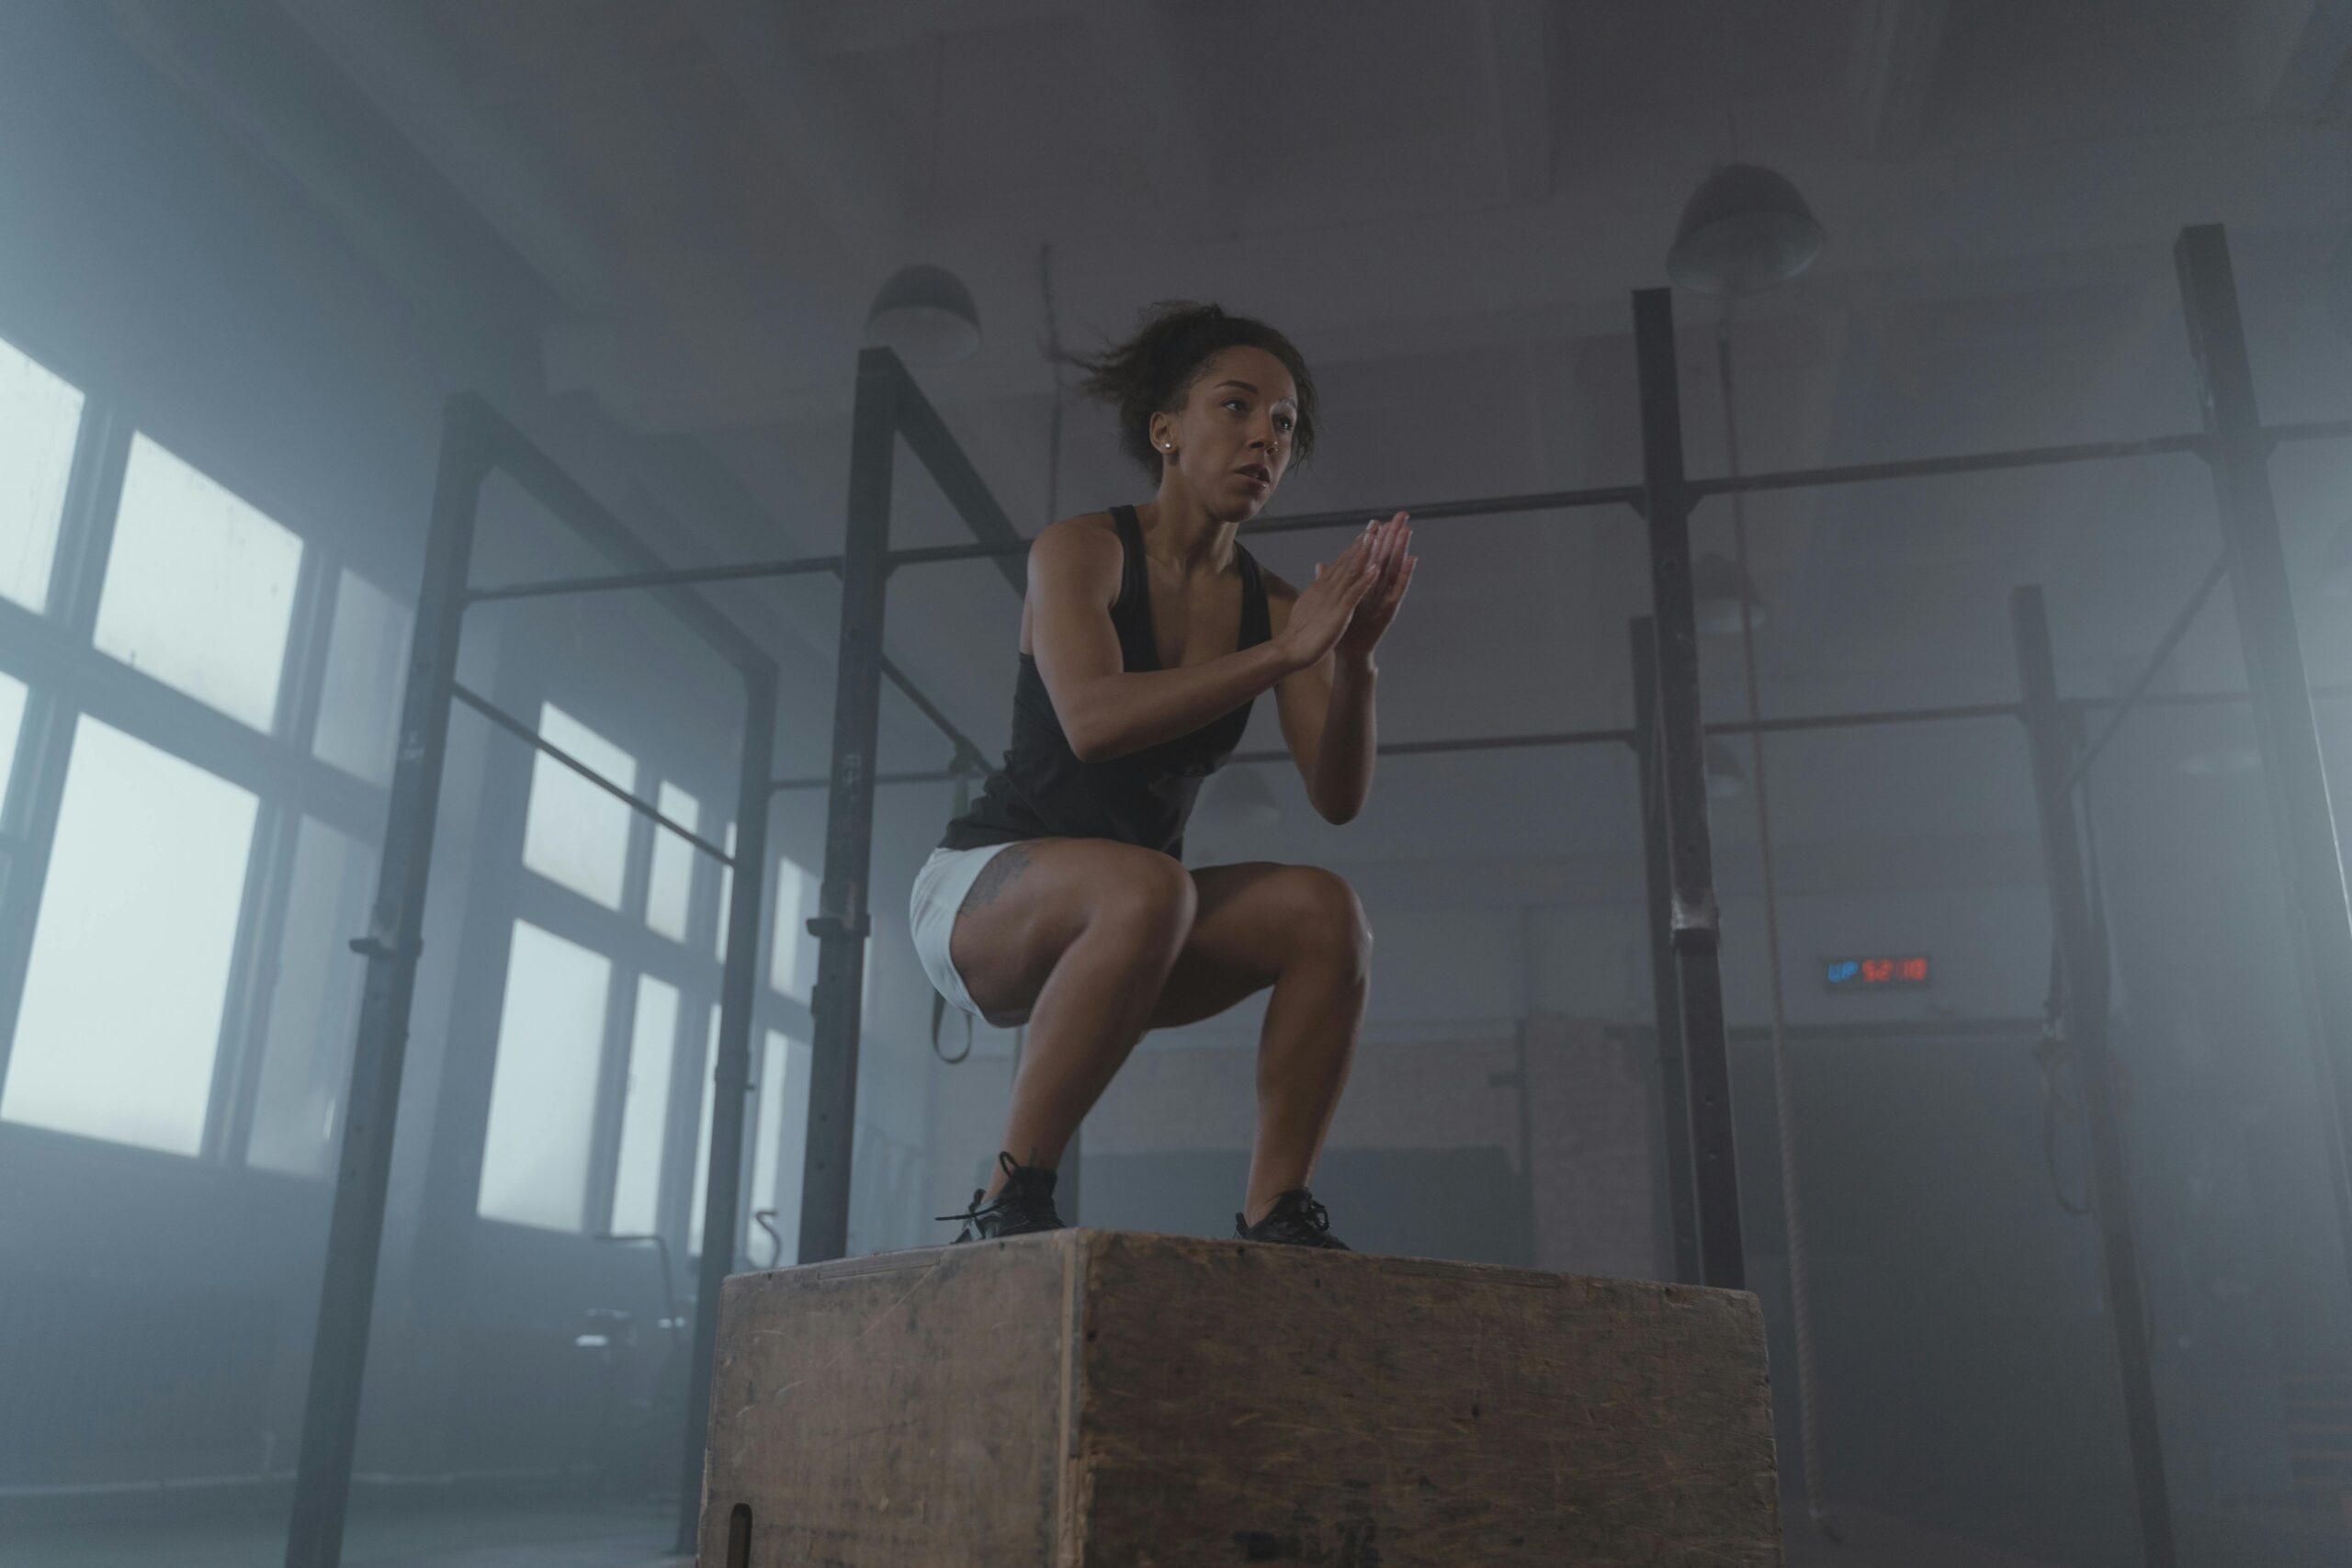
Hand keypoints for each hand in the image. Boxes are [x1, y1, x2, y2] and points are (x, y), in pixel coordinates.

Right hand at [1278, 522, 1383, 671]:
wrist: (1290, 649)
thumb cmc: (1299, 630)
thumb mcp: (1308, 602)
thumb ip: (1316, 585)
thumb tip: (1319, 569)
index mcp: (1322, 586)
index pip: (1341, 562)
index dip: (1354, 546)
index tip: (1366, 532)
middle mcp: (1327, 588)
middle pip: (1347, 560)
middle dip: (1362, 542)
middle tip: (1375, 524)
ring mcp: (1333, 599)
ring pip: (1351, 572)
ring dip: (1364, 554)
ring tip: (1376, 537)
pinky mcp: (1339, 613)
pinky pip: (1354, 594)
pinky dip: (1364, 581)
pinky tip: (1375, 570)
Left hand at [1334, 512, 1413, 662]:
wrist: (1349, 651)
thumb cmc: (1343, 627)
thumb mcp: (1335, 600)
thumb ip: (1331, 580)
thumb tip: (1321, 564)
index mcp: (1365, 584)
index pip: (1371, 555)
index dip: (1375, 537)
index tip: (1379, 518)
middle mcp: (1378, 588)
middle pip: (1386, 556)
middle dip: (1393, 535)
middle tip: (1402, 514)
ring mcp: (1385, 597)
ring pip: (1394, 568)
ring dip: (1401, 548)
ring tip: (1407, 529)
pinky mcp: (1389, 609)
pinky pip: (1398, 589)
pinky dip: (1405, 574)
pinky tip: (1412, 559)